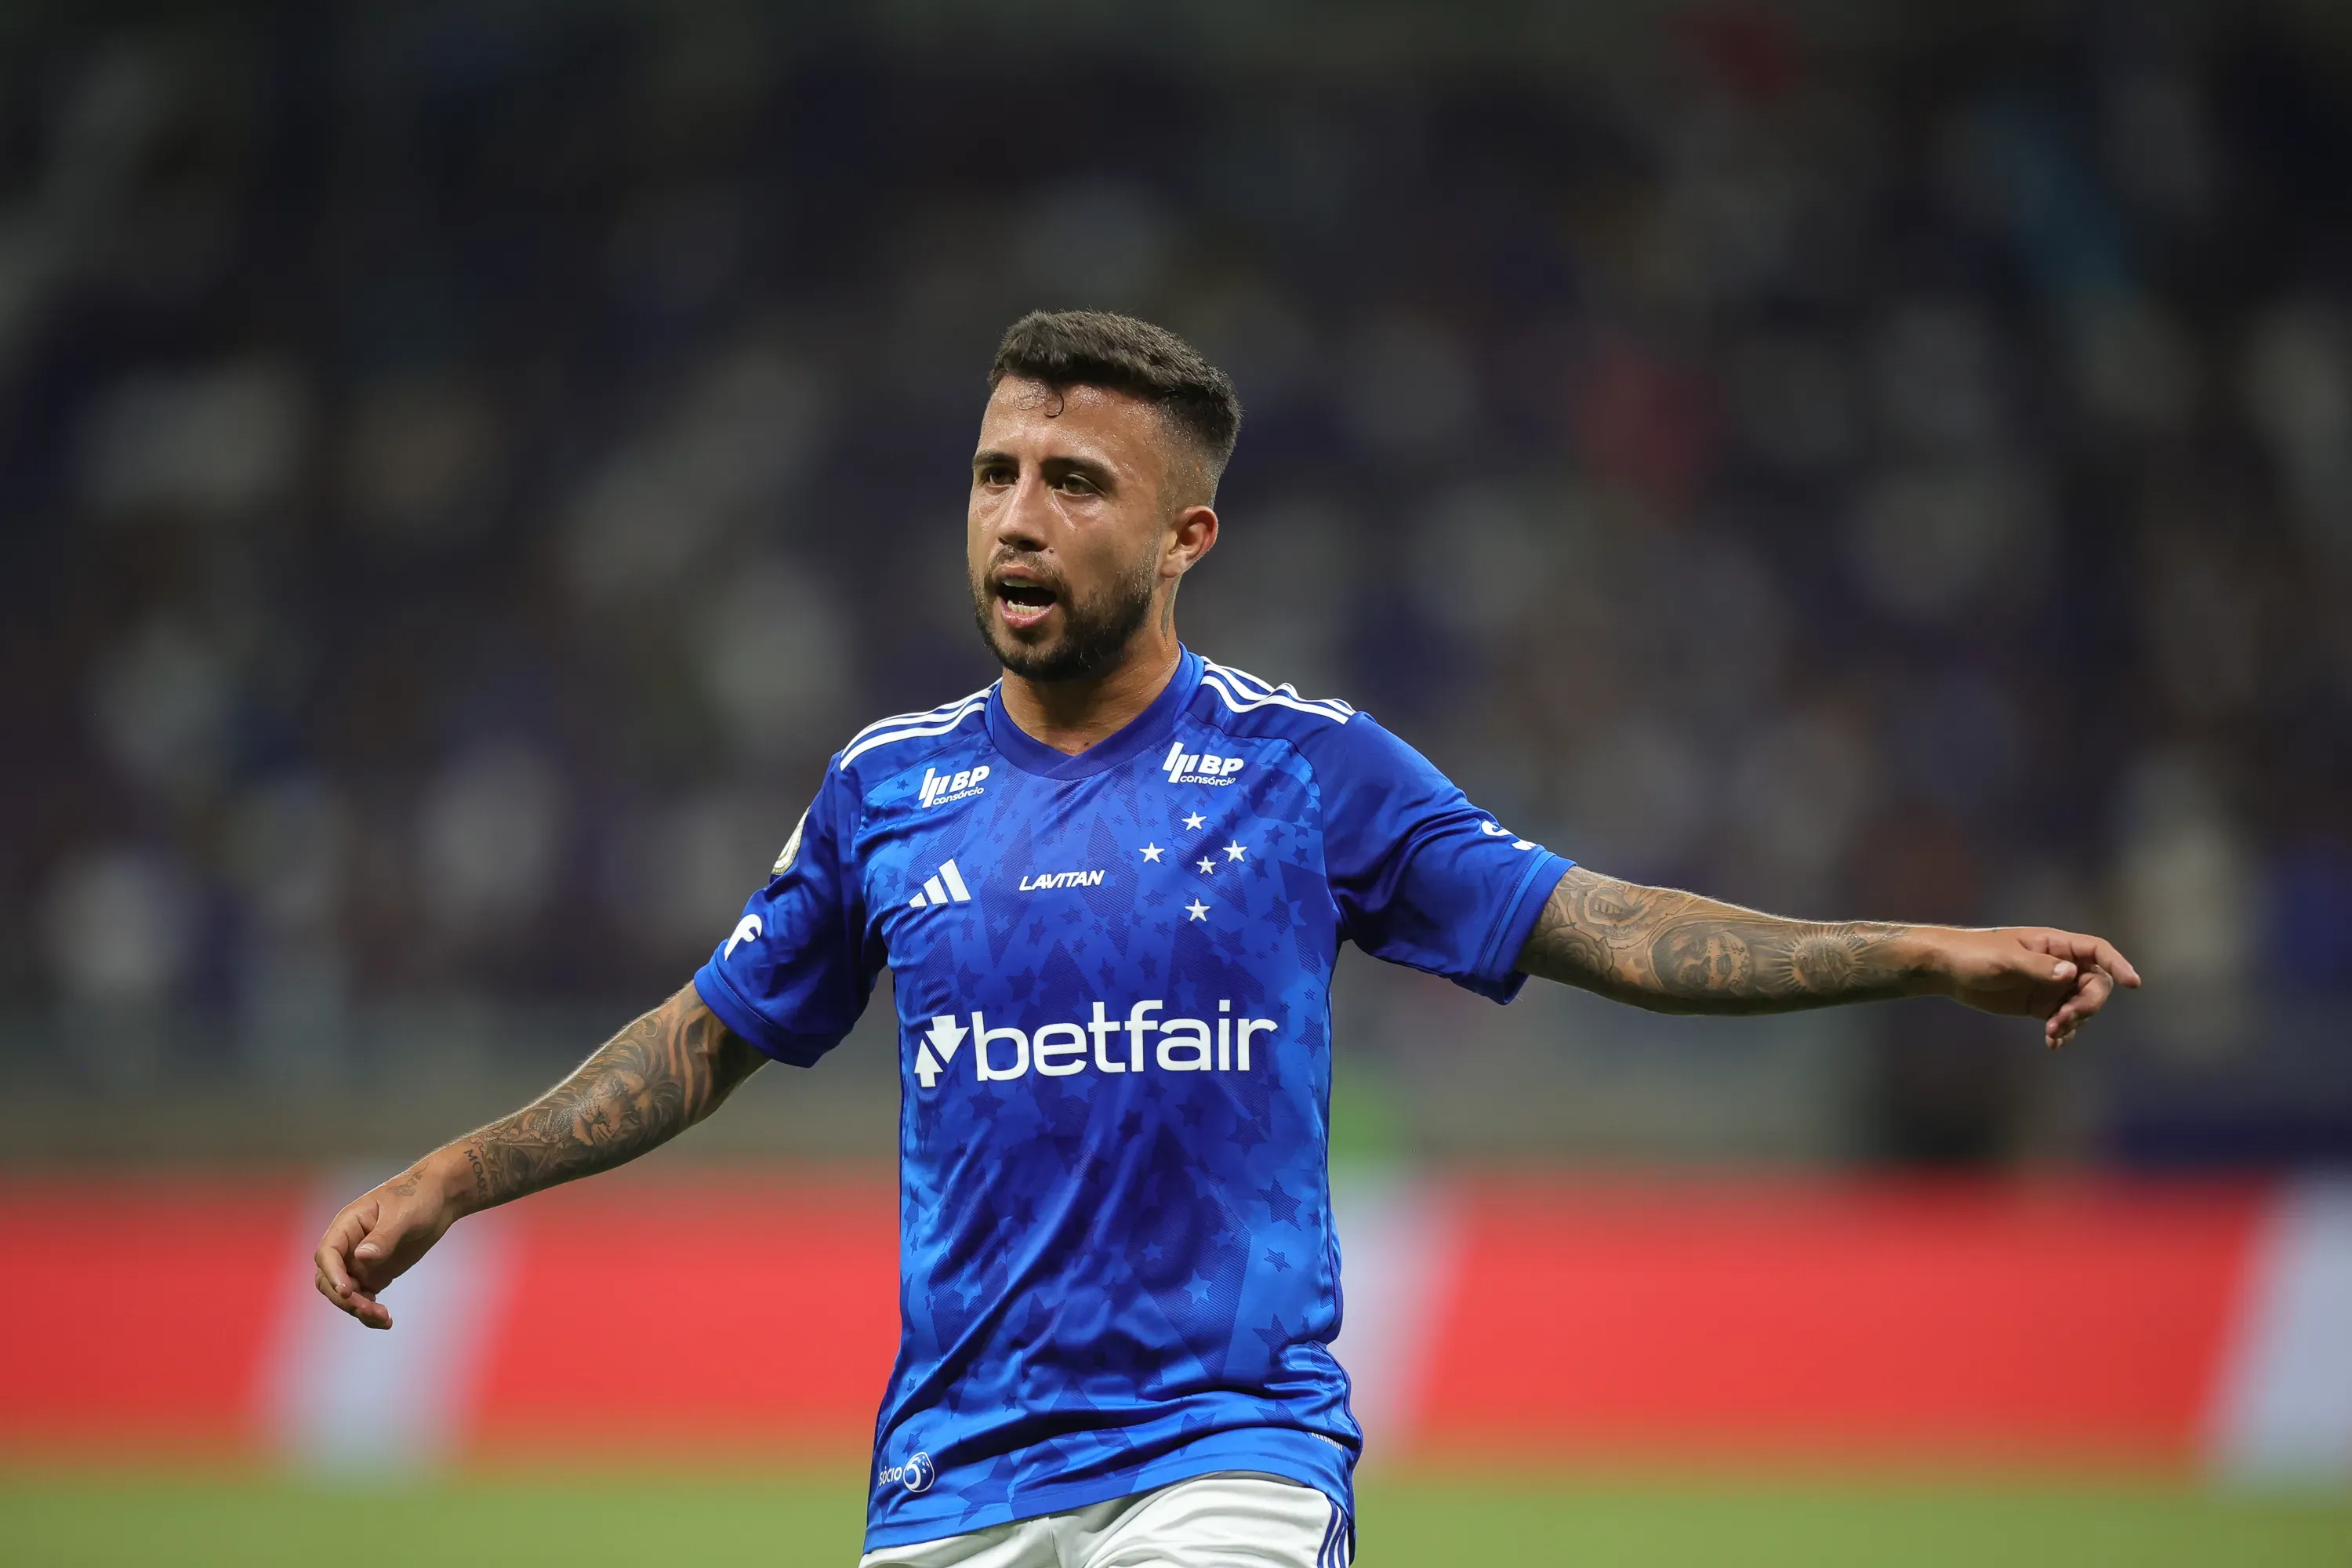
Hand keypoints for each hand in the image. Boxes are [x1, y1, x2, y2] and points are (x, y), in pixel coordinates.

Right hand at [312, 1155, 466, 1329]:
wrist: (440, 1197)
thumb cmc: (418, 1196)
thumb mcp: (403, 1214)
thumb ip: (383, 1236)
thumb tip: (361, 1257)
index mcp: (347, 1225)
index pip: (327, 1254)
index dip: (332, 1274)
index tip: (347, 1291)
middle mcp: (348, 1246)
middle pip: (329, 1280)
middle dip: (345, 1298)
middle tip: (371, 1310)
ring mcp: (360, 1262)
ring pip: (345, 1294)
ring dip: (358, 1309)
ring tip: (383, 1318)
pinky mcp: (375, 1274)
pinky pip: (364, 1298)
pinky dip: (370, 1311)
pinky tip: (386, 1321)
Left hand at [1921, 927, 2142, 1047]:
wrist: (1947, 969)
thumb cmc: (1974, 954)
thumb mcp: (2004, 959)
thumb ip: (2037, 967)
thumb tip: (2071, 973)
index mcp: (2055, 945)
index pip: (2097, 951)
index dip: (2118, 964)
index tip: (2132, 984)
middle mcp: (2059, 965)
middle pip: (2095, 984)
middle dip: (2087, 1005)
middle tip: (2063, 1020)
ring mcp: (2050, 986)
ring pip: (2082, 1005)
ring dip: (2074, 1021)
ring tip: (2052, 1034)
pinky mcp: (2039, 1005)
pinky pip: (2063, 1020)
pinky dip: (2063, 1032)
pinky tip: (2052, 1043)